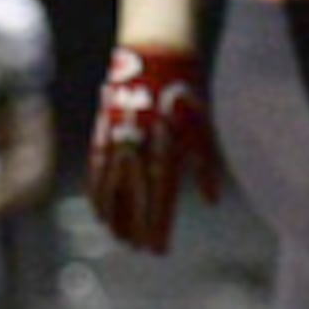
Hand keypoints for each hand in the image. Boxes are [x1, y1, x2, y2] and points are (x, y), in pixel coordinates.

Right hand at [88, 44, 219, 251]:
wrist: (154, 58)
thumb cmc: (186, 97)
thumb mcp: (203, 130)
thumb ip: (205, 168)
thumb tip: (212, 202)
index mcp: (164, 149)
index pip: (159, 199)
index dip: (157, 227)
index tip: (159, 250)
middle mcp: (137, 149)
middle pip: (133, 199)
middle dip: (136, 227)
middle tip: (139, 250)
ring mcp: (116, 141)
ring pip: (111, 189)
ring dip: (114, 217)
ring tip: (119, 238)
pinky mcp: (102, 134)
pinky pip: (96, 172)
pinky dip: (97, 194)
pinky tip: (99, 213)